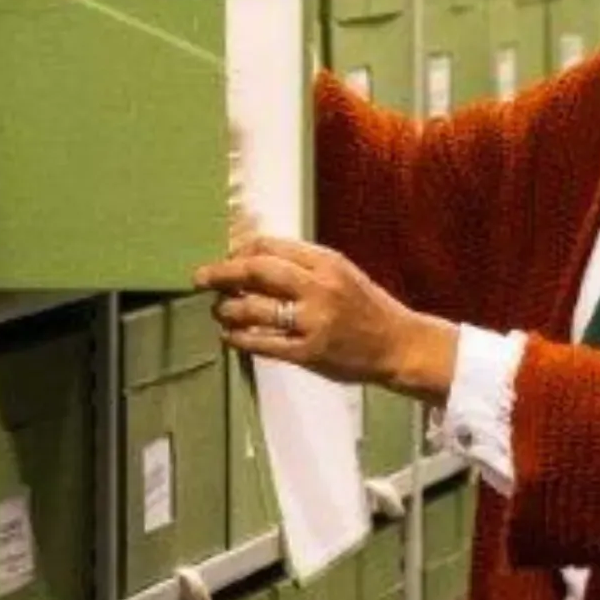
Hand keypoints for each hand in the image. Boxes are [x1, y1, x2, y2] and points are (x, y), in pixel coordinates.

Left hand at [198, 237, 459, 400]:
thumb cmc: (366, 307)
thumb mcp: (341, 273)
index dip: (240, 250)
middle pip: (258, 271)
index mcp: (327, 262)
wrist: (398, 344)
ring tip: (219, 310)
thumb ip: (304, 265)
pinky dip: (239, 338)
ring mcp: (313, 321)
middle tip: (201, 278)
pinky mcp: (309, 352)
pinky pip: (262, 343)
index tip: (226, 257)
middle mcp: (319, 288)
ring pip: (254, 309)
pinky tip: (229, 336)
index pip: (271, 246)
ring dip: (227, 308)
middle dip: (222, 273)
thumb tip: (254, 257)